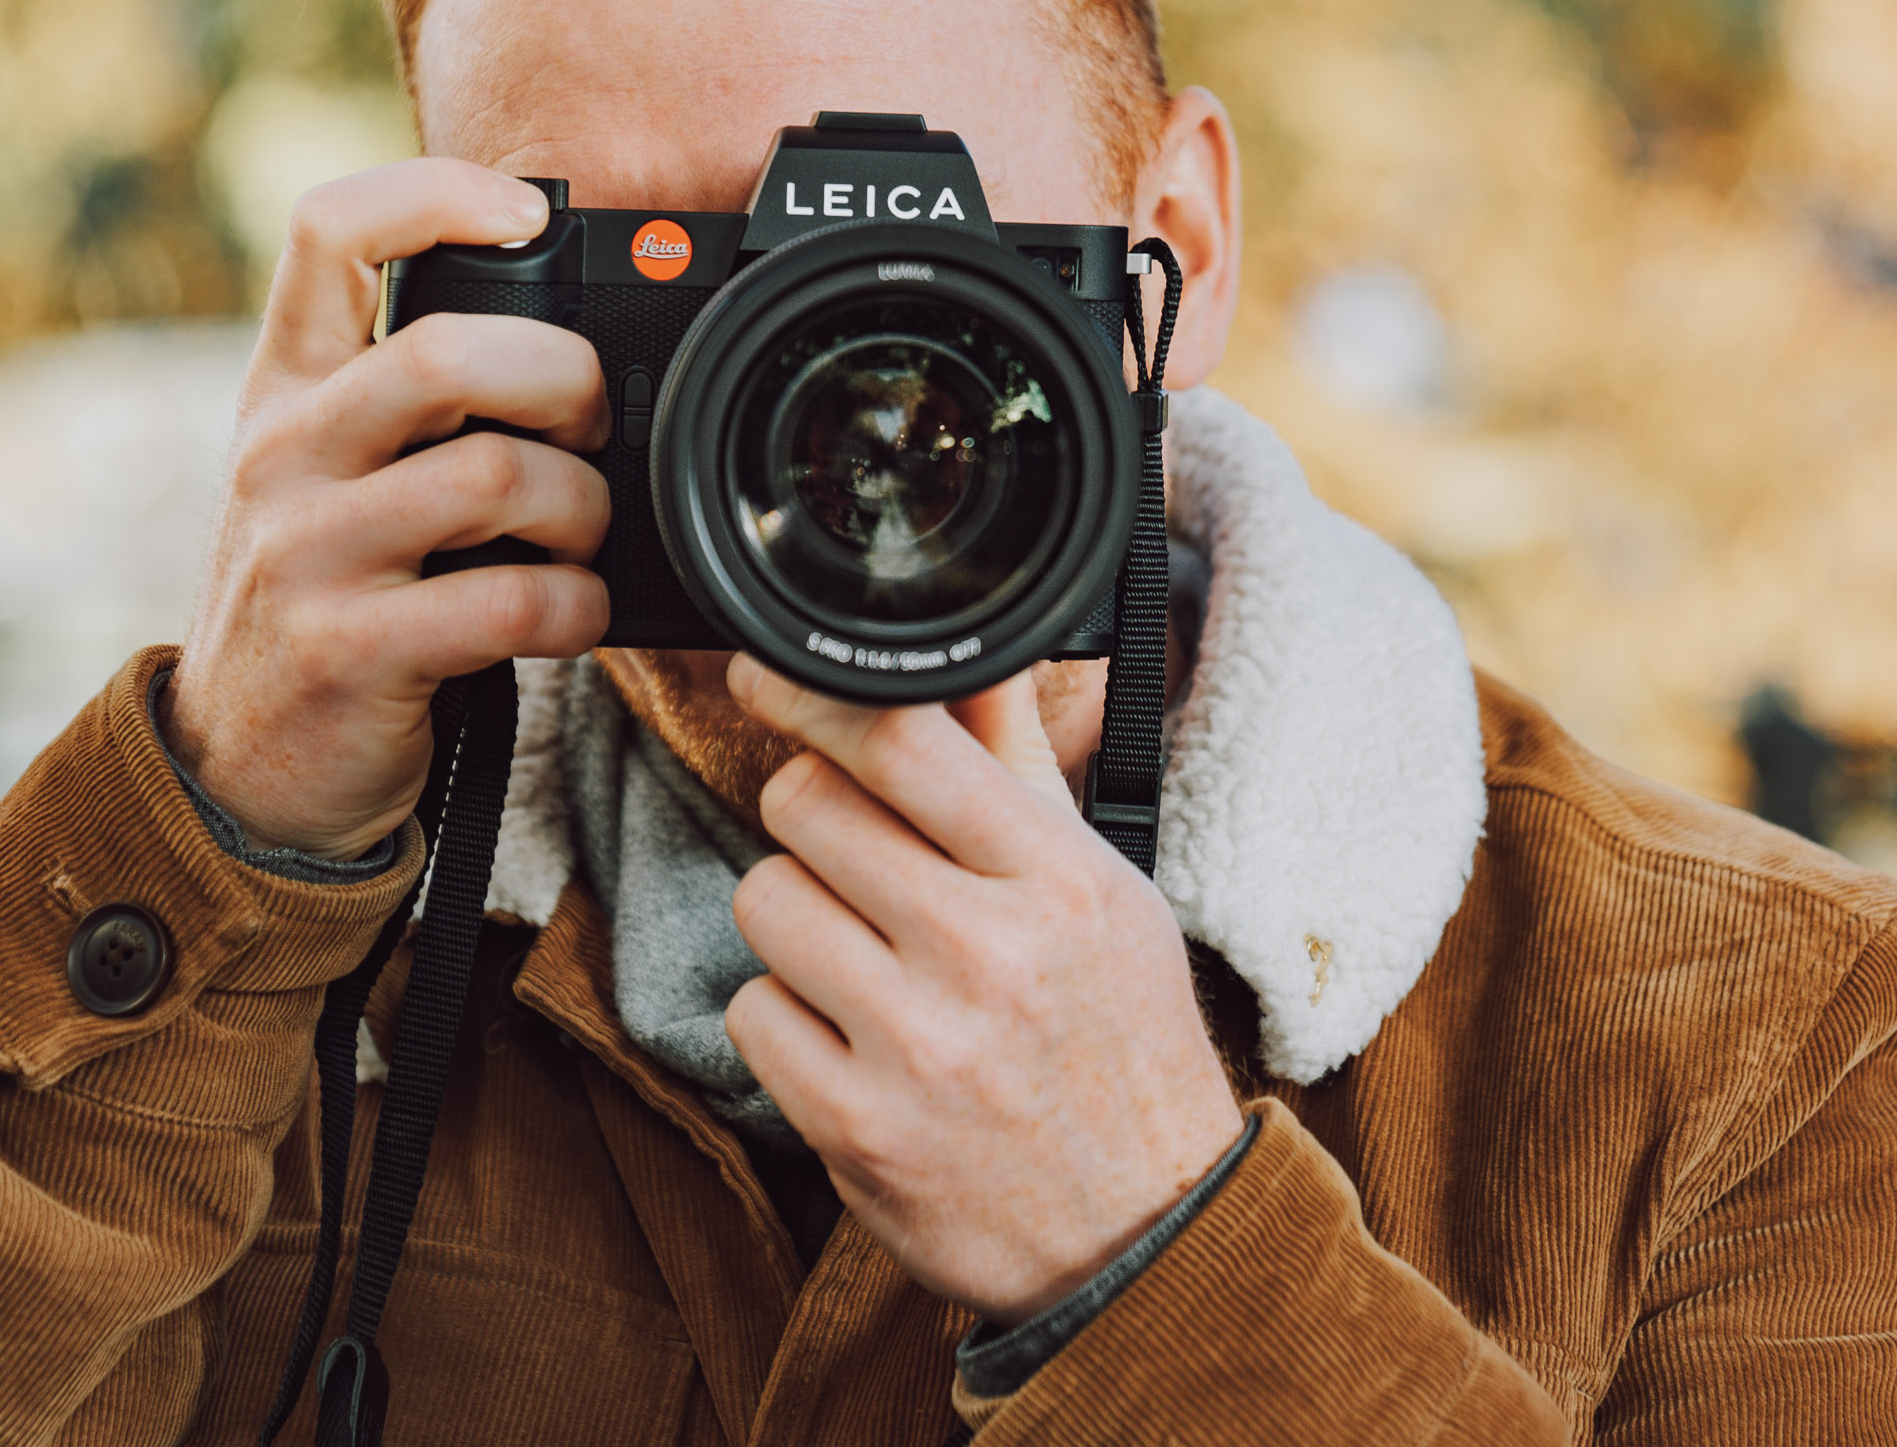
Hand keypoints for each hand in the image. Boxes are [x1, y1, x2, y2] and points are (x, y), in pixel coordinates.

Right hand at [166, 160, 611, 856]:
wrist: (243, 769)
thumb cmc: (329, 597)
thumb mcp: (329, 473)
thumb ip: (408, 400)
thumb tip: (573, 343)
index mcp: (285, 387)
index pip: (329, 229)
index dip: (438, 192)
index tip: (526, 215)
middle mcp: (284, 453)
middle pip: (449, 350)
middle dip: (566, 378)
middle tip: (592, 426)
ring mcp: (309, 553)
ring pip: (497, 476)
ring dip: (585, 509)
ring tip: (582, 539)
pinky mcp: (349, 651)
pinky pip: (509, 602)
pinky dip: (576, 608)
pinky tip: (571, 616)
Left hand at [722, 656, 1245, 1324]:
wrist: (1144, 1236)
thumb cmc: (1120, 1046)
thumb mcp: (1102, 894)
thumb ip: (1020, 771)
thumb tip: (971, 659)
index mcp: (1059, 881)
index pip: (904, 740)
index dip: (811, 696)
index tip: (766, 679)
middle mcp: (988, 954)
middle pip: (806, 805)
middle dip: (813, 820)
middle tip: (855, 863)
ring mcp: (918, 1045)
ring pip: (765, 899)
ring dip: (797, 920)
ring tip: (863, 959)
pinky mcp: (856, 1128)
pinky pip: (752, 1010)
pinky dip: (786, 1019)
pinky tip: (850, 1041)